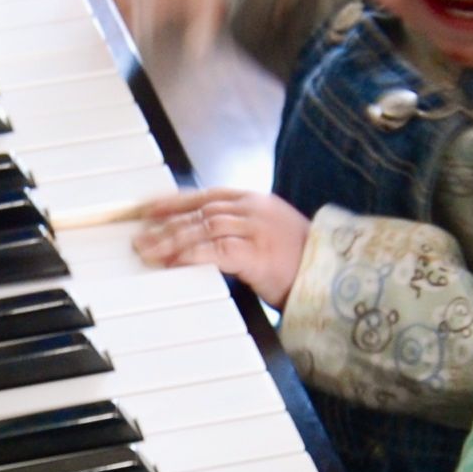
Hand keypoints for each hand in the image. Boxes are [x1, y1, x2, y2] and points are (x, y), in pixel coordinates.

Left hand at [132, 188, 309, 307]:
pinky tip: (174, 262)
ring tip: (148, 252)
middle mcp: (253, 209)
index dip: (173, 201)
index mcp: (254, 201)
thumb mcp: (268, 235)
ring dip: (171, 240)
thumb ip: (239, 230)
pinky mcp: (258, 255)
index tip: (148, 209)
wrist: (333, 276)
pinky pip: (217, 250)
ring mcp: (257, 230)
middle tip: (139, 237)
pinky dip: (192, 255)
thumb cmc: (300, 261)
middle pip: (199, 211)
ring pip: (203, 228)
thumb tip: (202, 238)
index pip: (205, 195)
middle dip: (165, 224)